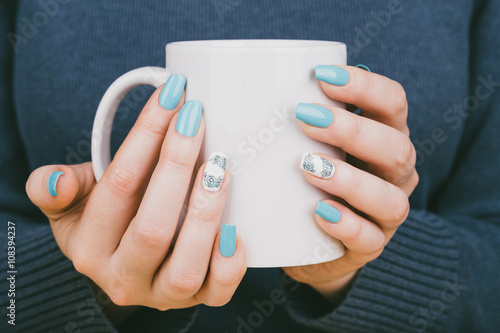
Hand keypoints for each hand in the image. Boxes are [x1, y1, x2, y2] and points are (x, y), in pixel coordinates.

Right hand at [26, 79, 246, 314]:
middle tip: (197, 120)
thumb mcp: (72, 201)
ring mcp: (160, 295)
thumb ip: (56, 188)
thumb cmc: (106, 218)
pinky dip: (229, 263)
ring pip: (183, 267)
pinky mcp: (196, 301)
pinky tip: (236, 227)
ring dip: (205, 214)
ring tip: (220, 167)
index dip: (146, 135)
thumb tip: (56, 181)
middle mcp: (121, 278)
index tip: (174, 95)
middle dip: (177, 166)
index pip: (118, 186)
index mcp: (89, 247)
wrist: (126, 258)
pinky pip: (216, 293)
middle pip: (152, 227)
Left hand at [283, 65, 417, 301]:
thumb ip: (289, 121)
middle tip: (306, 117)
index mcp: (384, 137)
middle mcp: (394, 174)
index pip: (392, 103)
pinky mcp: (371, 246)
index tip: (321, 77)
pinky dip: (346, 224)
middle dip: (352, 130)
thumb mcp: (303, 145)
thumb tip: (230, 92)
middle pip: (397, 147)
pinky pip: (370, 239)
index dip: (365, 86)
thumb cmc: (304, 180)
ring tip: (308, 167)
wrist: (310, 242)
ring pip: (390, 198)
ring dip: (350, 180)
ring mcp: (387, 214)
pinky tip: (319, 212)